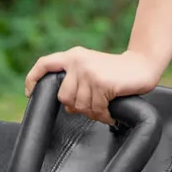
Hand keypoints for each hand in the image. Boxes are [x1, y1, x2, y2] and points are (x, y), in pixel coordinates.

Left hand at [25, 47, 160, 124]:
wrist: (142, 66)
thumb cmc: (116, 72)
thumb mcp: (91, 71)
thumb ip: (75, 83)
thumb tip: (66, 106)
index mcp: (73, 56)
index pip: (45, 64)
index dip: (33, 79)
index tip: (29, 93)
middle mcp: (78, 61)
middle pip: (64, 97)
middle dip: (78, 106)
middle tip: (95, 103)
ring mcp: (88, 71)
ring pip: (80, 106)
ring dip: (93, 111)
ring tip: (105, 104)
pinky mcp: (100, 82)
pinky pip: (95, 109)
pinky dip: (104, 114)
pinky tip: (111, 109)